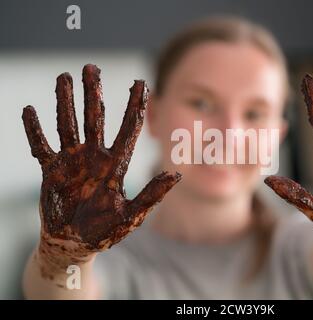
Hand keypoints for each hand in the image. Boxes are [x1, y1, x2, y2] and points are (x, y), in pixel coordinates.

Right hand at [22, 65, 180, 265]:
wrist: (74, 245)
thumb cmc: (104, 232)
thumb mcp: (131, 215)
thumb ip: (152, 195)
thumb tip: (176, 174)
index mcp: (116, 165)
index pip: (128, 128)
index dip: (135, 106)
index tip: (141, 82)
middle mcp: (95, 157)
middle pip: (95, 118)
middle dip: (93, 93)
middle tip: (91, 67)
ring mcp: (72, 161)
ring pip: (68, 124)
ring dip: (64, 102)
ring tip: (63, 77)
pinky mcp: (51, 171)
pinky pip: (40, 146)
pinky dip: (34, 130)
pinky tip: (29, 110)